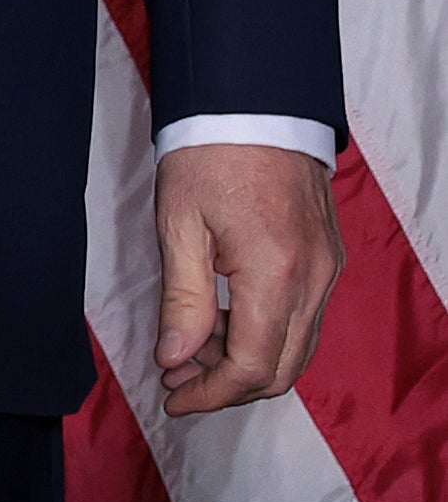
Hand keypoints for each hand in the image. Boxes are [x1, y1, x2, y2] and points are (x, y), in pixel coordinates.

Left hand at [157, 140, 340, 413]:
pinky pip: (304, 318)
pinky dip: (266, 333)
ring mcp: (328, 271)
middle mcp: (315, 281)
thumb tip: (176, 358)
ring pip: (297, 347)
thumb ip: (183, 300)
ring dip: (247, 361)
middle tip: (176, 378)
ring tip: (190, 350)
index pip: (253, 365)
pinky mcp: (329, 259)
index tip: (173, 396)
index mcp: (276, 274)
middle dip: (228, 384)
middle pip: (282, 368)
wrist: (254, 105)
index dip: (211, 392)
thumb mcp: (179, 225)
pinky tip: (223, 322)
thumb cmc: (208, 155)